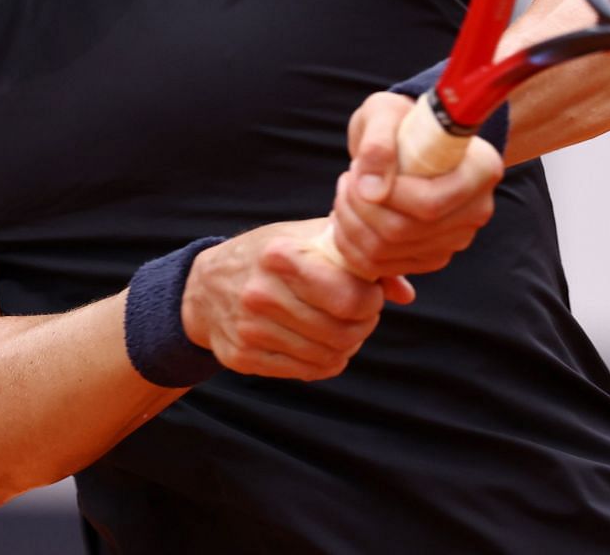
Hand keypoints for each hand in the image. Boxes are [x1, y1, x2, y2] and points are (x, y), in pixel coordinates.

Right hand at [179, 218, 385, 380]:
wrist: (205, 287)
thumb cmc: (268, 256)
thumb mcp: (307, 238)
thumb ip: (357, 258)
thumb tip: (405, 293)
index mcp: (280, 255)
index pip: (348, 297)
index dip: (370, 300)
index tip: (368, 294)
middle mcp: (261, 293)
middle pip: (343, 332)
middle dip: (363, 325)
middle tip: (360, 314)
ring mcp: (250, 330)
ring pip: (328, 356)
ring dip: (346, 345)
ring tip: (340, 326)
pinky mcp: (243, 358)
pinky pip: (307, 372)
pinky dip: (324, 361)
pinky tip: (318, 342)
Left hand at [328, 91, 504, 282]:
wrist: (407, 142)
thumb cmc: (399, 120)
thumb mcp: (385, 112)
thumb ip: (378, 143)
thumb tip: (370, 190)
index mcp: (481, 169)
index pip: (430, 203)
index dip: (386, 194)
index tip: (358, 168)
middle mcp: (477, 210)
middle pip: (405, 231)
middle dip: (359, 207)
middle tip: (345, 179)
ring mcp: (456, 239)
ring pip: (389, 252)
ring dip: (350, 225)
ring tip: (344, 194)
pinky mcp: (432, 257)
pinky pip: (382, 266)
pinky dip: (352, 246)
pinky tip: (347, 218)